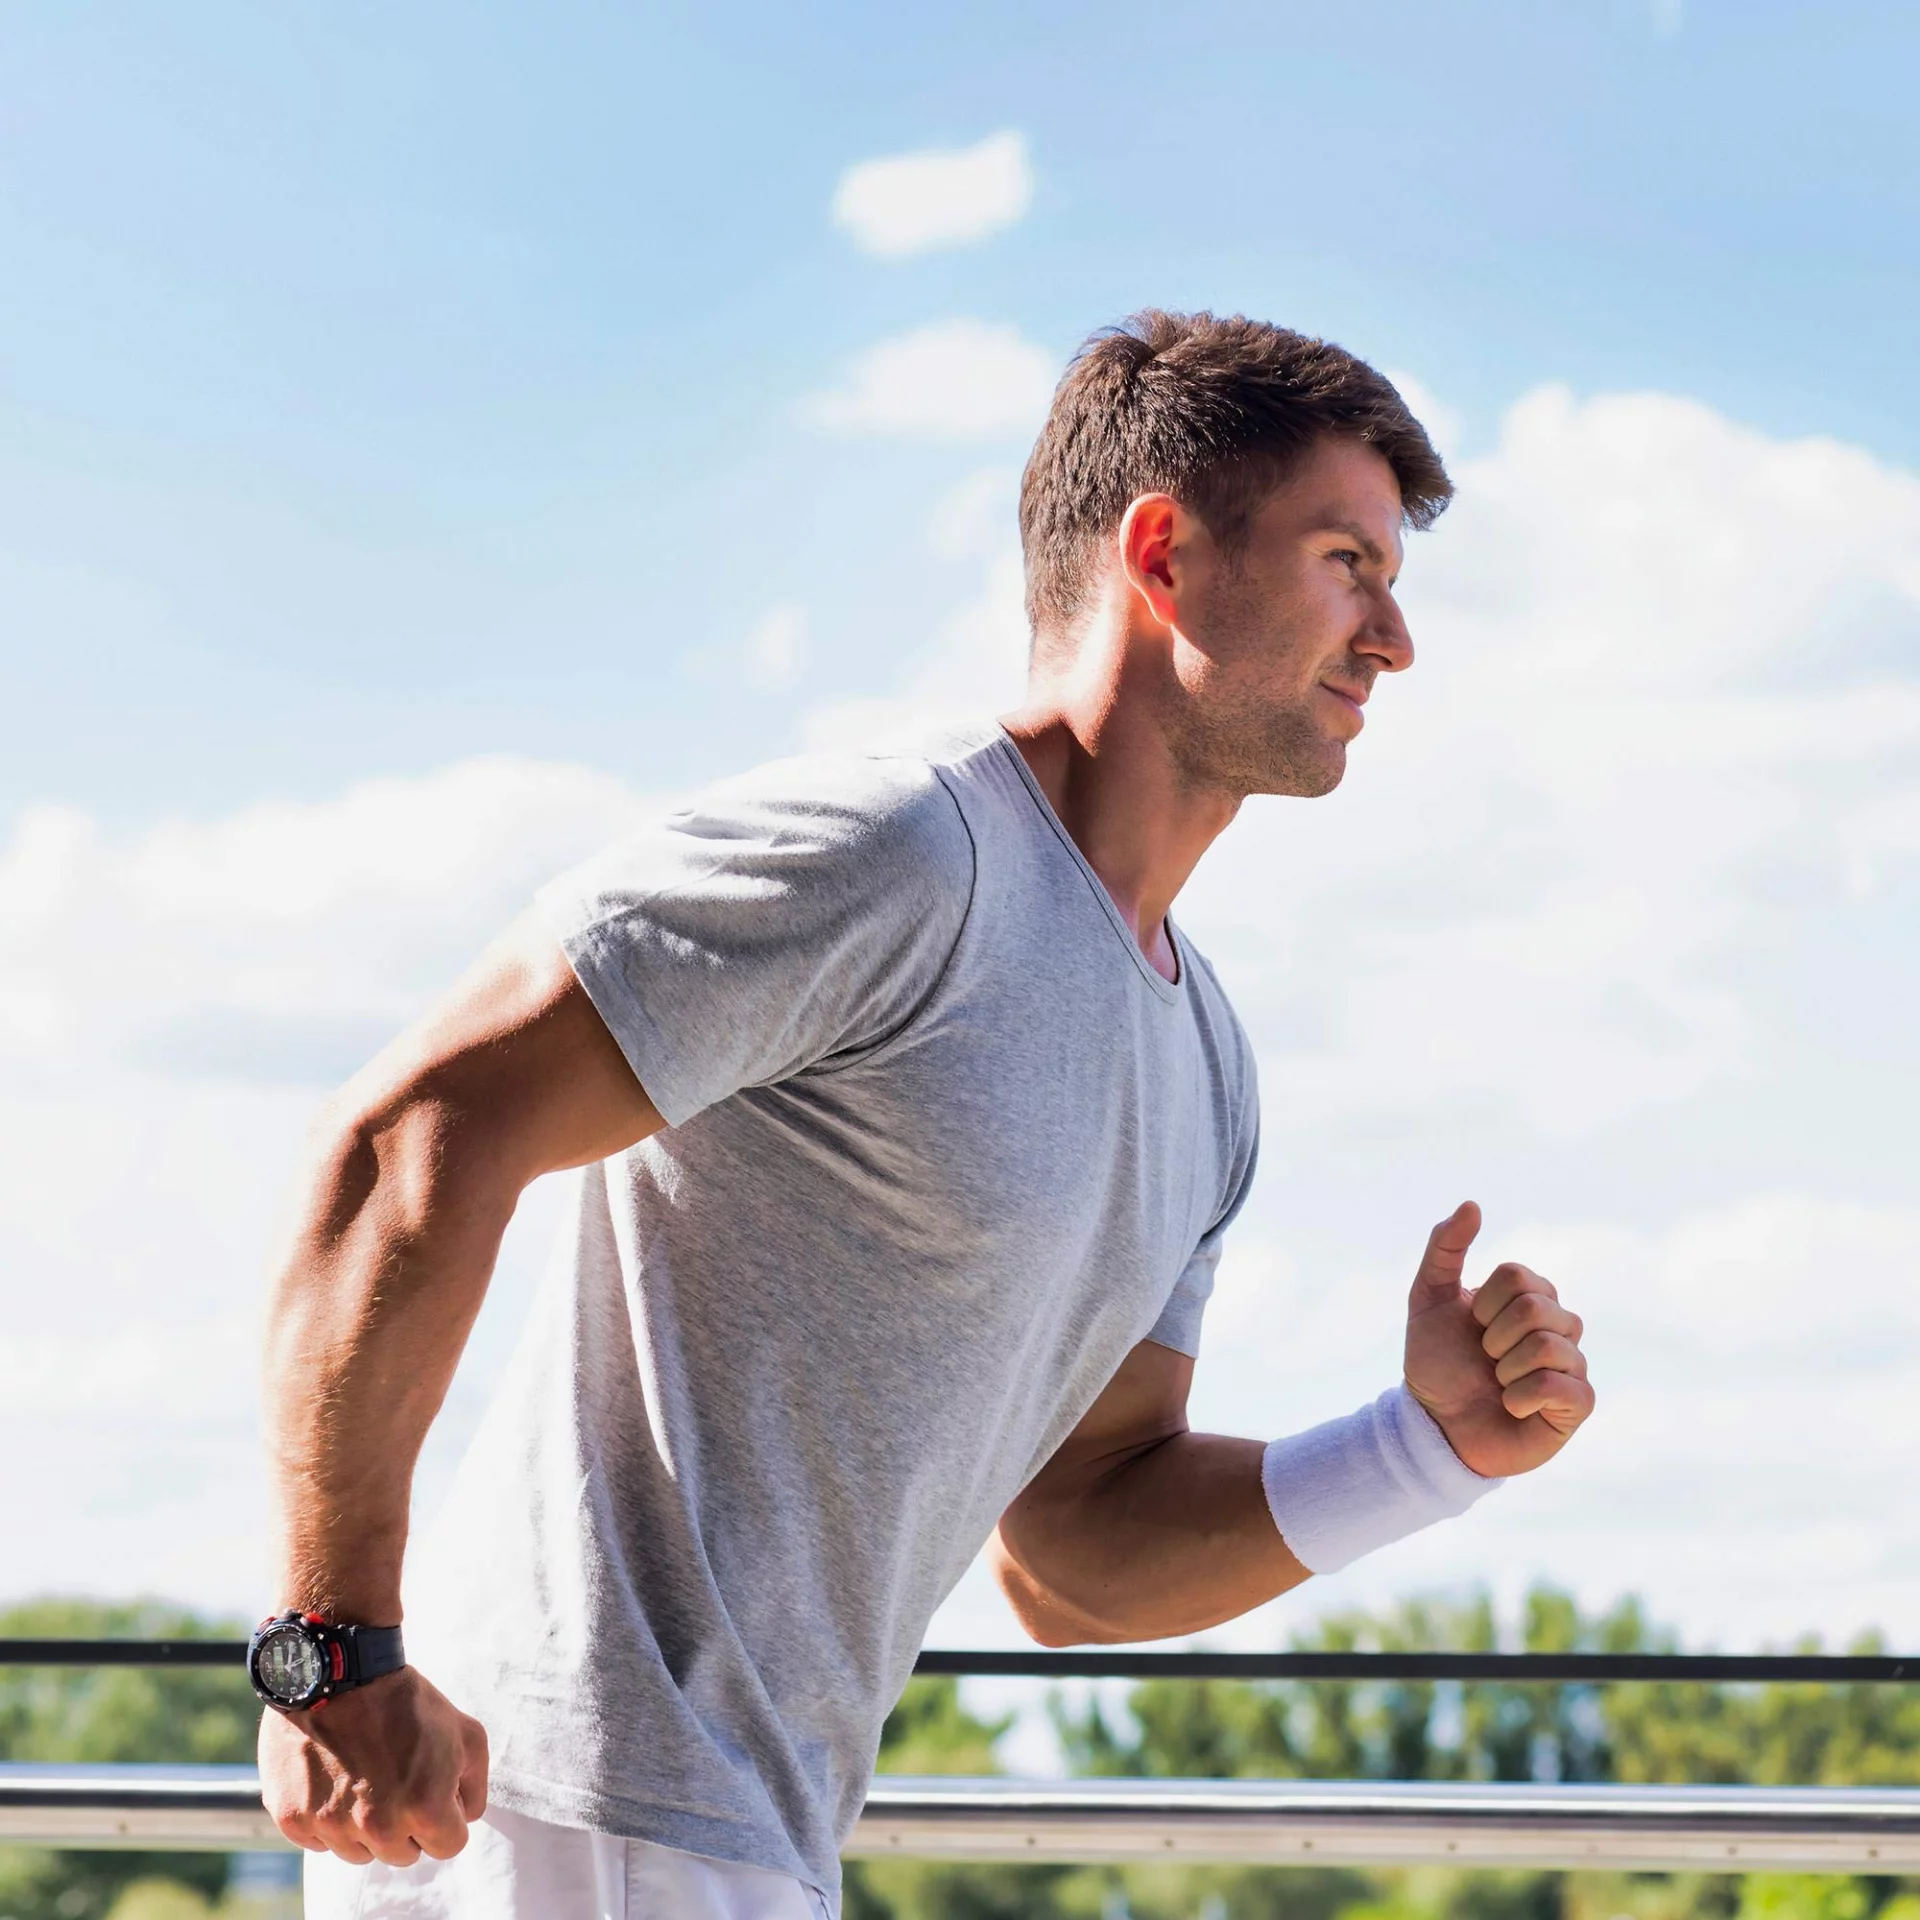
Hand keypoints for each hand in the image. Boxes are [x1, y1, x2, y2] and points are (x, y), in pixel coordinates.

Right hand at [259, 1665, 488, 1865]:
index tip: (433, 1792)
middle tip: (397, 1781)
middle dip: (407, 1824)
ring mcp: (332, 1825)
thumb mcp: (466, 1733)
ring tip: (364, 1777)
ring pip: (358, 1853)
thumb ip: (475, 1785)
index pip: (447, 1846)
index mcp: (425, 1807)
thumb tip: (463, 1818)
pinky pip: (318, 1842)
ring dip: (365, 1827)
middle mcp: (378, 1826)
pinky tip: (334, 1780)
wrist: (342, 1673)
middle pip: (402, 1855)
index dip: (446, 1818)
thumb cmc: (407, 1700)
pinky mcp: (293, 1818)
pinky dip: (327, 1819)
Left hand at [1402, 1201, 1593, 1478]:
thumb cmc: (1435, 1362)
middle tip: (1485, 1360)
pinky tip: (1512, 1406)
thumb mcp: (1427, 1297)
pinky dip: (1523, 1396)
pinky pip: (1565, 1387)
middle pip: (1536, 1308)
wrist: (1434, 1425)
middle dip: (1494, 1337)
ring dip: (1506, 1370)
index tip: (1472, 1327)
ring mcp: (1572, 1364)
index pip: (1519, 1277)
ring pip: (1550, 1346)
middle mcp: (1559, 1326)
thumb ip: (1445, 1247)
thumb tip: (1473, 1204)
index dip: (1484, 1304)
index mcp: (1530, 1297)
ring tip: (1498, 1384)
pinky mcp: (1578, 1405)